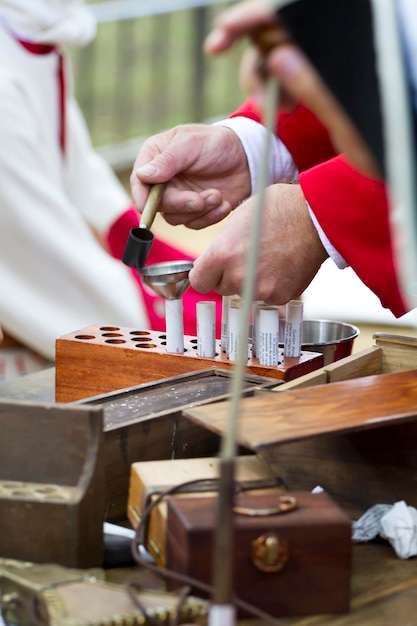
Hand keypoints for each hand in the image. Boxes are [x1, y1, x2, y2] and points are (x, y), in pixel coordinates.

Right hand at [130, 124, 250, 229]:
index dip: (143, 197)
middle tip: (200, 200)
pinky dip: (210, 217)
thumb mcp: (191, 144)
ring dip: (199, 211)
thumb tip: (143, 175)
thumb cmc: (216, 143)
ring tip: (218, 195)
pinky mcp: (195, 211)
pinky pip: (195, 224)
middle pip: (158, 205)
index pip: (139, 183)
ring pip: (176, 218)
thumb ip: (167, 161)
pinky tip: (224, 203)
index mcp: (155, 158)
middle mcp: (163, 180)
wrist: (247, 156)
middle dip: (181, 204)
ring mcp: (179, 197)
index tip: (149, 207)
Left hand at [189, 183, 327, 301]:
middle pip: (222, 288)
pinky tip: (281, 265)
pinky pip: (267, 296)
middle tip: (248, 257)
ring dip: (252, 282)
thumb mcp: (238, 220)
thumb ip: (223, 246)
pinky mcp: (280, 296)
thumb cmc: (278, 209)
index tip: (213, 270)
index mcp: (222, 256)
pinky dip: (272, 285)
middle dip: (230, 276)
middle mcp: (239, 277)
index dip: (206, 274)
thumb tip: (216, 260)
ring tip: (268, 258)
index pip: (199, 281)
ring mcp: (260, 290)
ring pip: (245, 293)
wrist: (315, 217)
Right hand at [205, 1, 378, 177]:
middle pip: (271, 31)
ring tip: (275, 111)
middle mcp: (322, 43)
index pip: (284, 14)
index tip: (220, 39)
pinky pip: (278, 68)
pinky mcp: (311, 70)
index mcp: (336, 45)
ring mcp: (315, 56)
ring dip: (260, 81)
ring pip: (270, 52)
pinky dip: (270, 87)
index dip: (249, 17)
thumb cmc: (378, 138)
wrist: (389, 155)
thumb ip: (314, 86)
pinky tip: (281, 107)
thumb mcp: (346, 120)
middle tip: (255, 101)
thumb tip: (279, 58)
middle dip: (252, 62)